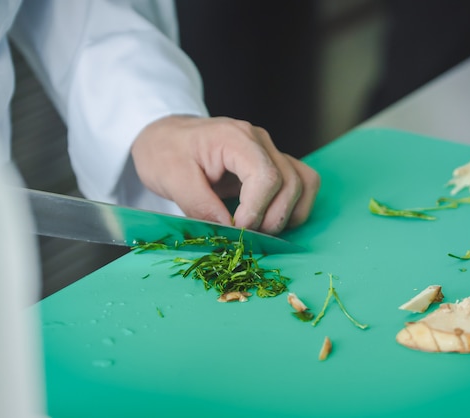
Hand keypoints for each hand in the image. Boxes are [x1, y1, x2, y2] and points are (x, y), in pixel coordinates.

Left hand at [130, 115, 319, 234]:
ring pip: (304, 183)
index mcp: (234, 138)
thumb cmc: (165, 151)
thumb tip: (228, 229)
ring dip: (288, 214)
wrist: (166, 136)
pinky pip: (303, 183)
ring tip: (261, 229)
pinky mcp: (274, 164)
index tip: (236, 229)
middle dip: (272, 217)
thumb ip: (198, 204)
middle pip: (290, 182)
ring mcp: (270, 151)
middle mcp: (260, 141)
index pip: (266, 176)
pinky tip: (273, 219)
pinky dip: (295, 207)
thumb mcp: (170, 178)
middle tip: (244, 233)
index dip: (256, 210)